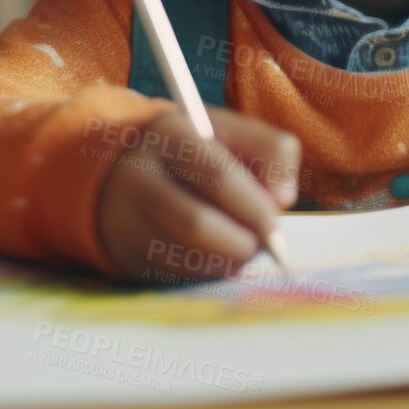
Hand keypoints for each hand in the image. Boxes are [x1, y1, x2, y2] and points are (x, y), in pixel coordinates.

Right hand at [96, 105, 301, 283]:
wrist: (125, 174)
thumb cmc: (196, 154)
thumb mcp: (232, 134)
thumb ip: (272, 151)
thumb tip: (282, 199)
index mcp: (170, 135)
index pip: (217, 175)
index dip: (253, 206)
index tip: (275, 223)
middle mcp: (139, 176)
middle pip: (195, 223)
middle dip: (241, 241)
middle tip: (263, 243)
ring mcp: (126, 218)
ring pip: (185, 255)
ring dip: (228, 260)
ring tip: (243, 246)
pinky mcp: (128, 254)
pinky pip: (177, 274)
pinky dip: (209, 271)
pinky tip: (218, 256)